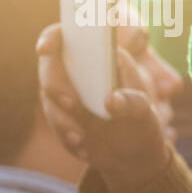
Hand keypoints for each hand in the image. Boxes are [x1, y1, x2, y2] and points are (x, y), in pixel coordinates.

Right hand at [36, 21, 171, 192]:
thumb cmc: (140, 122)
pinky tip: (85, 148)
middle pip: (49, 67)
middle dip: (55, 84)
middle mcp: (76, 73)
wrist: (132, 155)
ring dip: (62, 119)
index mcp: (97, 57)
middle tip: (72, 103)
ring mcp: (65, 96)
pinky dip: (66, 136)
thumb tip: (110, 100)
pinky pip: (54, 123)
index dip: (52, 38)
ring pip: (49, 99)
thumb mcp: (145, 111)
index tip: (46, 48)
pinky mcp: (59, 118)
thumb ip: (132, 101)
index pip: (65, 37)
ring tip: (82, 137)